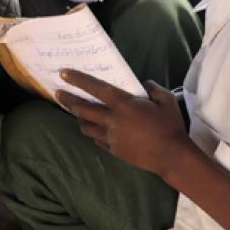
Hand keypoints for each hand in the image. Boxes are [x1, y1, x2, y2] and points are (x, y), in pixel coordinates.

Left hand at [56, 72, 190, 176]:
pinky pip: (97, 140)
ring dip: (79, 117)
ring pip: (85, 126)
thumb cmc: (170, 126)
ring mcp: (111, 137)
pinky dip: (94, 133)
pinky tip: (95, 130)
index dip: (78, 80)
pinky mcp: (113, 150)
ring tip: (76, 112)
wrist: (172, 156)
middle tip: (58, 93)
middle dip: (68, 100)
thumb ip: (154, 89)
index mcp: (123, 104)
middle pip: (82, 109)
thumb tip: (145, 84)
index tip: (63, 74)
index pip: (95, 88)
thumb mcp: (166, 100)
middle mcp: (112, 120)